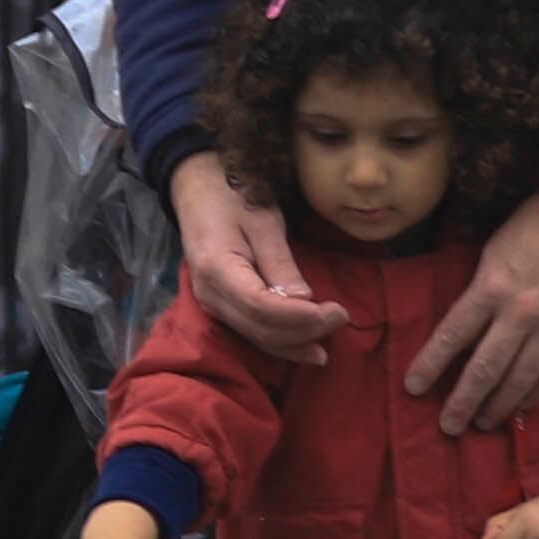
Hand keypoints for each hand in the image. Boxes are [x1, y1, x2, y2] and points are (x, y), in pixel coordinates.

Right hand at [169, 151, 344, 366]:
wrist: (197, 192)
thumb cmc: (232, 198)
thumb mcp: (262, 222)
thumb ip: (280, 263)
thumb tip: (304, 301)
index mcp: (217, 269)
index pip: (262, 307)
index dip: (301, 317)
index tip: (336, 312)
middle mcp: (209, 295)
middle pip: (260, 329)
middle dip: (304, 331)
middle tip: (341, 318)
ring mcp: (211, 305)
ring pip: (256, 337)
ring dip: (294, 344)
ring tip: (327, 344)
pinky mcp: (219, 308)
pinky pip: (251, 332)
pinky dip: (280, 342)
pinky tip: (304, 347)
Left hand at [409, 190, 538, 434]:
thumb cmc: (536, 222)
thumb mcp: (492, 249)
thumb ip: (479, 290)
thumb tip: (464, 328)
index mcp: (490, 287)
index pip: (452, 335)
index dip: (430, 365)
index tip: (414, 387)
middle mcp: (519, 312)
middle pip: (485, 369)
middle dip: (464, 402)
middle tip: (449, 427)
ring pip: (521, 379)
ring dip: (499, 406)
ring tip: (483, 424)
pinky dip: (538, 394)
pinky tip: (523, 408)